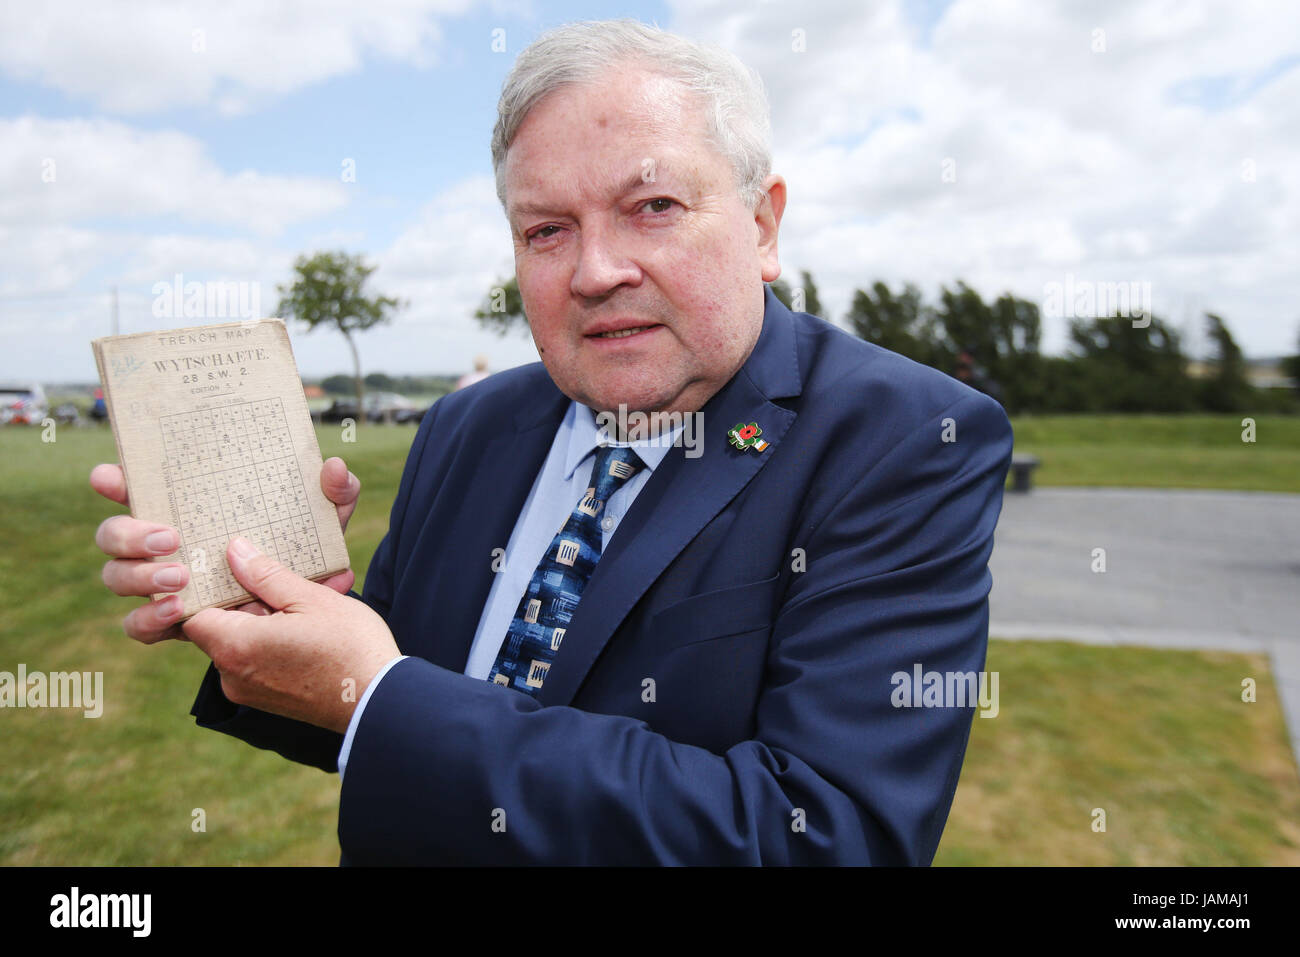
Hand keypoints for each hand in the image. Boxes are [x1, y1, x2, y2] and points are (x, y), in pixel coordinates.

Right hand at [90, 457, 360, 642]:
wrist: (319, 618)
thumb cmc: (309, 552)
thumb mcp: (325, 522)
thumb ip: (336, 492)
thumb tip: (335, 469)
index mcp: (193, 507)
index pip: (142, 486)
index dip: (118, 480)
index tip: (109, 478)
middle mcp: (167, 543)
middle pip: (115, 533)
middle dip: (128, 533)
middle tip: (170, 539)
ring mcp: (165, 583)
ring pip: (119, 577)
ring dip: (140, 577)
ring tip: (181, 580)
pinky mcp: (175, 621)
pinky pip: (140, 626)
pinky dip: (150, 620)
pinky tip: (179, 613)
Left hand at [183, 536, 399, 732]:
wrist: (380, 702)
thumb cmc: (349, 647)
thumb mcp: (310, 598)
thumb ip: (266, 575)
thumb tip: (234, 551)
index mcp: (235, 645)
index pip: (192, 612)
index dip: (207, 588)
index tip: (228, 568)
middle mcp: (231, 673)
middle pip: (218, 626)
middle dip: (246, 599)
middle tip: (278, 577)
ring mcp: (248, 690)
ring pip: (241, 641)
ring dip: (266, 618)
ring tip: (305, 599)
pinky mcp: (267, 699)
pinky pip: (257, 660)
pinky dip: (274, 640)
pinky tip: (309, 624)